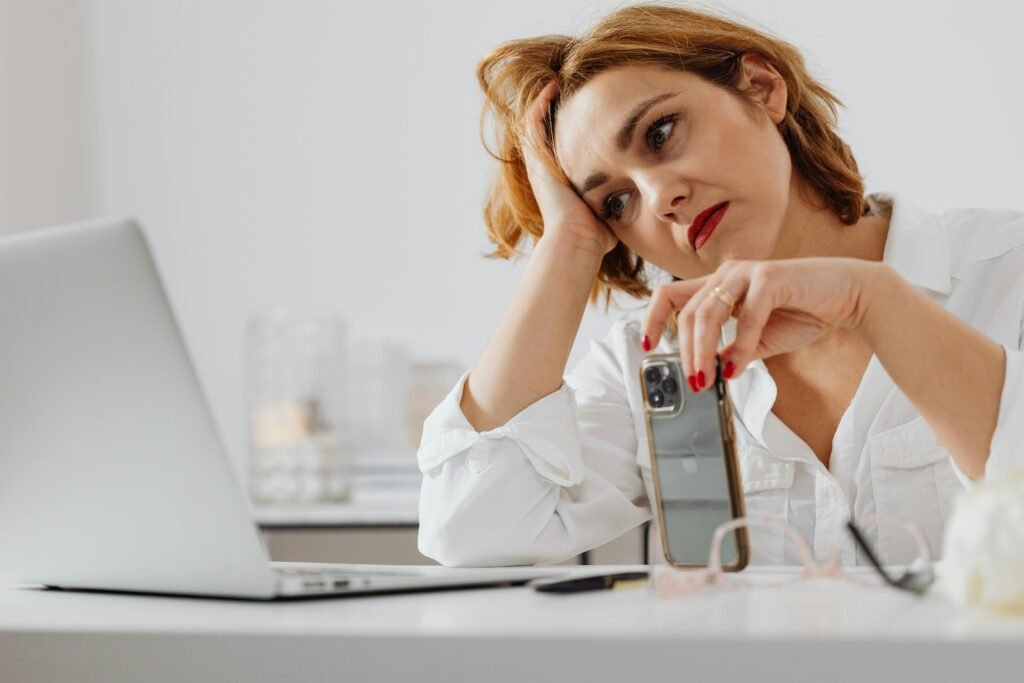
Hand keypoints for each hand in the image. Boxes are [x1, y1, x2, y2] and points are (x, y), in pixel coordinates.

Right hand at [521, 82, 617, 255]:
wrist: (577, 240)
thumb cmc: (599, 232)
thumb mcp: (611, 206)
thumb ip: (623, 196)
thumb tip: (649, 196)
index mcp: (563, 177)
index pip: (565, 142)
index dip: (575, 123)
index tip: (592, 104)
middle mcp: (547, 168)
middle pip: (548, 129)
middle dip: (561, 108)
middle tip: (578, 85)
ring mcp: (539, 163)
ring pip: (536, 123)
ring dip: (547, 101)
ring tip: (563, 79)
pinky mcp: (536, 159)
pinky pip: (532, 123)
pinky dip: (539, 103)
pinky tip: (552, 86)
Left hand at [641, 258, 882, 388]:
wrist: (849, 296)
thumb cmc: (805, 311)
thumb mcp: (759, 339)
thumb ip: (732, 350)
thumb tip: (708, 370)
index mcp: (720, 285)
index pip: (672, 296)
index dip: (654, 319)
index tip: (647, 345)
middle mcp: (728, 274)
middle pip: (687, 313)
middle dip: (685, 352)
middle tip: (694, 381)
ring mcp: (747, 273)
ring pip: (707, 314)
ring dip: (703, 352)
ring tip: (708, 378)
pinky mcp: (770, 278)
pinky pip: (746, 317)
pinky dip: (740, 347)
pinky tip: (739, 368)